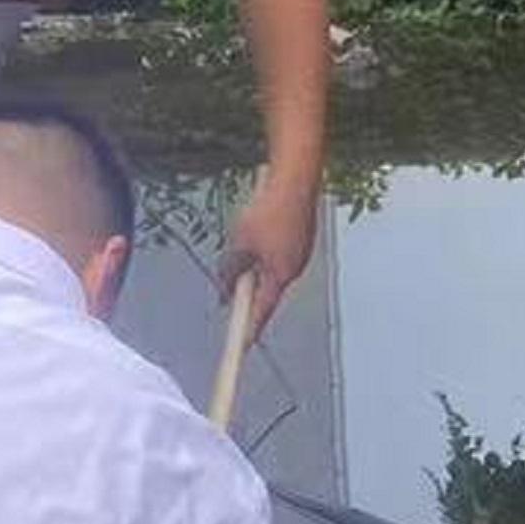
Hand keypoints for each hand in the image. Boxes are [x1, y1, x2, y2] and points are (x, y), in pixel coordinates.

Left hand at [218, 178, 319, 327]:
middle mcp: (294, 268)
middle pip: (268, 290)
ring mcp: (300, 252)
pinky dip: (266, 252)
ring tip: (242, 246)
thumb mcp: (239, 243)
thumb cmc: (270, 210)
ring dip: (256, 268)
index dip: (250, 327)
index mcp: (280, 275)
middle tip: (228, 286)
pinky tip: (258, 232)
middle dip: (248, 291)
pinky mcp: (301, 238)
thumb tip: (223, 285)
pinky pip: (280, 253)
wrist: (296, 180)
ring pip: (273, 269)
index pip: (262, 310)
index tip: (242, 343)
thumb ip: (230, 269)